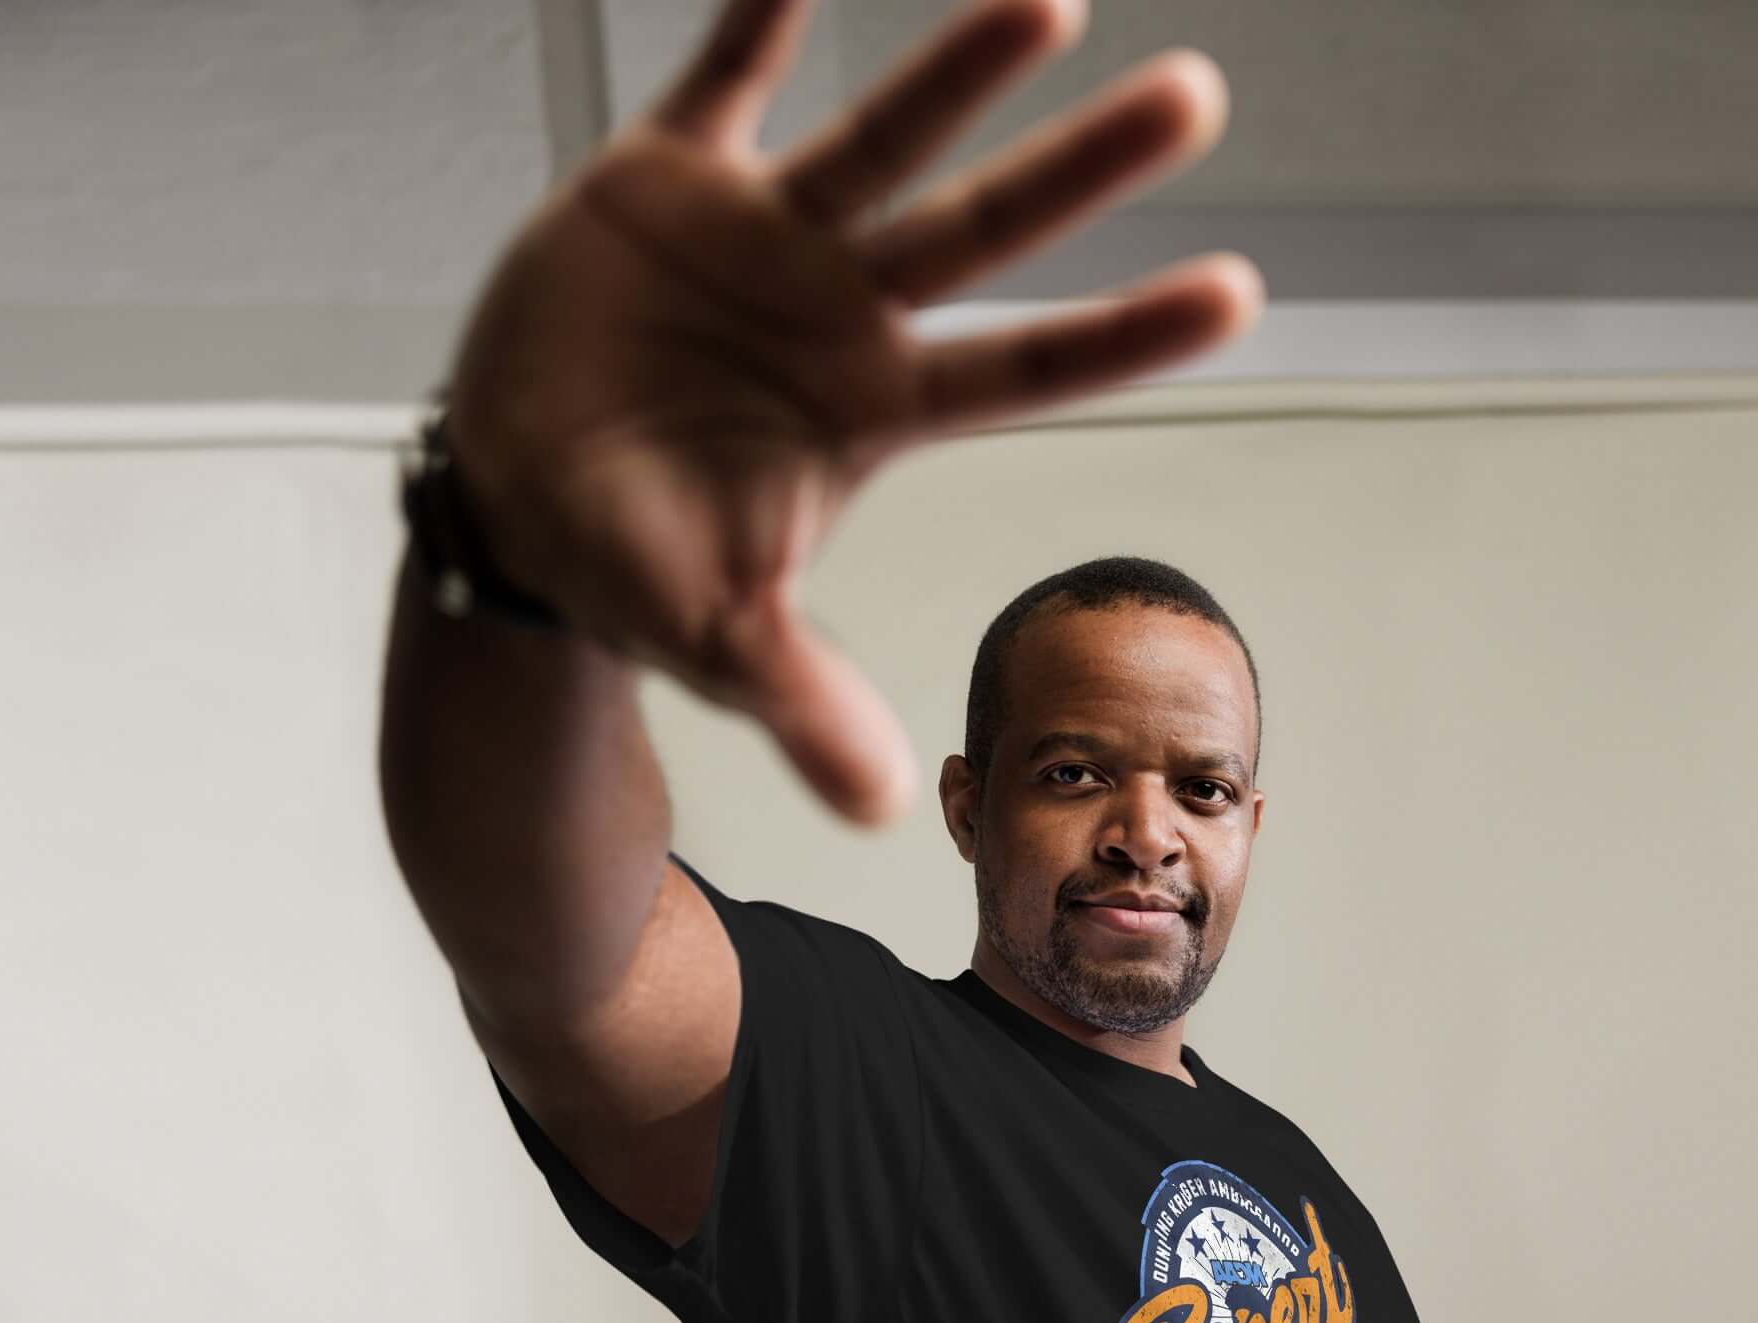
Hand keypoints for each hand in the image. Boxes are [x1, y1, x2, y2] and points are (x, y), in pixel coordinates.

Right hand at [442, 0, 1263, 824]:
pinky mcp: (663, 181)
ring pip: (879, 138)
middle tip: (1199, 101)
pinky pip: (720, 78)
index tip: (1239, 295)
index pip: (1024, 372)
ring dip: (957, 70)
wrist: (517, 498)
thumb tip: (882, 808)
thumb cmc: (635, 566)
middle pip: (982, 233)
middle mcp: (840, 312)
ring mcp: (761, 240)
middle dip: (1081, 171)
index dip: (1123, 337)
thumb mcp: (718, 641)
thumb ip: (803, 701)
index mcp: (872, 411)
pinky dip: (758, 17)